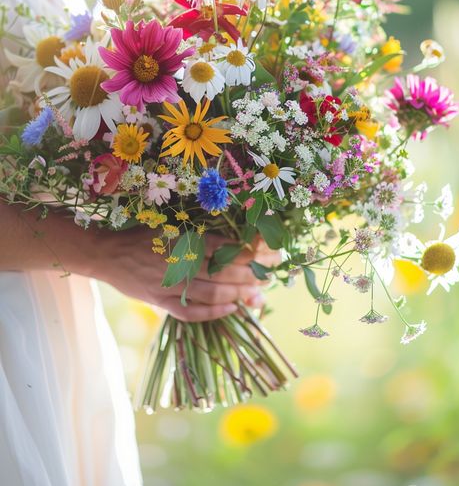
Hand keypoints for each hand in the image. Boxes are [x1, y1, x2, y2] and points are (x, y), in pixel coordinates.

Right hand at [85, 227, 277, 321]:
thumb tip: (229, 243)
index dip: (246, 252)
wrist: (108, 254)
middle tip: (268, 276)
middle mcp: (179, 263)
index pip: (222, 247)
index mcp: (182, 241)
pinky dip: (213, 313)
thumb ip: (196, 237)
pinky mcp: (161, 301)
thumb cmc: (141, 237)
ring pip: (211, 293)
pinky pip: (190, 311)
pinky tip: (231, 310)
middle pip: (222, 271)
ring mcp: (170, 285)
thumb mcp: (169, 228)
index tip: (265, 253)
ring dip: (237, 294)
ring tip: (256, 294)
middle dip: (249, 274)